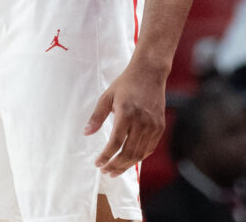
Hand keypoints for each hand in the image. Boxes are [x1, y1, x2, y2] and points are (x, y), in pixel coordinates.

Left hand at [84, 59, 166, 175]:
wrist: (150, 73)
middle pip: (128, 153)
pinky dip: (139, 157)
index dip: (106, 157)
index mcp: (126, 113)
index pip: (115, 143)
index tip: (97, 163)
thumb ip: (97, 116)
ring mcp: (153, 125)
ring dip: (126, 165)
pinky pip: (150, 148)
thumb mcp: (107, 97)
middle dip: (115, 166)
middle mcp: (142, 121)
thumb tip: (86, 133)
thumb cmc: (126, 84)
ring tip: (115, 170)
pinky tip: (129, 160)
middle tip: (105, 172)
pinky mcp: (160, 126)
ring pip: (139, 154)